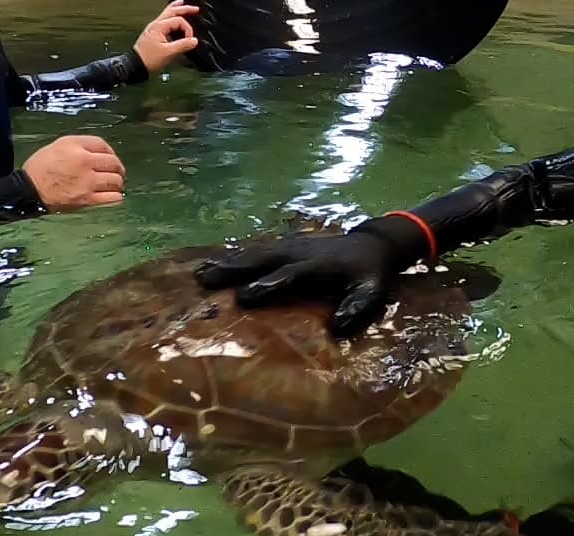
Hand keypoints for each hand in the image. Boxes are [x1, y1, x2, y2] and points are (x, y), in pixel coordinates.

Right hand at [21, 135, 124, 211]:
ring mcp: (88, 184)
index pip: (104, 146)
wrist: (30, 190)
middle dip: (118, 168)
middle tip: (116, 172)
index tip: (110, 157)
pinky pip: (112, 198)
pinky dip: (116, 196)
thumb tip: (102, 151)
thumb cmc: (42, 165)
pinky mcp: (87, 200)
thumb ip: (82, 144)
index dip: (110, 151)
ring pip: (116, 181)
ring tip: (114, 184)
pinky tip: (112, 195)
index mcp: (77, 148)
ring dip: (118, 182)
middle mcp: (85, 164)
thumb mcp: (60, 144)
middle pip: (114, 164)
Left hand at [133, 0, 200, 73]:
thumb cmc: (149, 58)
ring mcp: (154, 28)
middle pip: (171, 11)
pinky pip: (164, 21)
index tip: (190, 40)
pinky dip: (171, 17)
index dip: (187, 29)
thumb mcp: (168, 52)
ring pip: (166, 14)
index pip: (179, 21)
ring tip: (182, 4)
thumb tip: (194, 40)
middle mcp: (156, 24)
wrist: (136, 64)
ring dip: (176, 9)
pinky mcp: (153, 33)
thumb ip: (183, 45)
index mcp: (159, 26)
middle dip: (184, 8)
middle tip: (195, 9)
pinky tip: (174, 19)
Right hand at [194, 228, 408, 336]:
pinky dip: (235, 256)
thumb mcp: (371, 293)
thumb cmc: (369, 275)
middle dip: (234, 270)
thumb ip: (355, 309)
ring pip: (255, 253)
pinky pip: (257, 250)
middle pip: (263, 259)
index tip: (244, 296)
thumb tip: (336, 329)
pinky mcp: (285, 245)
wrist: (373, 244)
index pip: (290, 275)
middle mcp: (299, 252)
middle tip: (205, 280)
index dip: (268, 285)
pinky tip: (214, 264)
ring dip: (228, 262)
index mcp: (320, 266)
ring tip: (200, 273)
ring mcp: (290, 246)